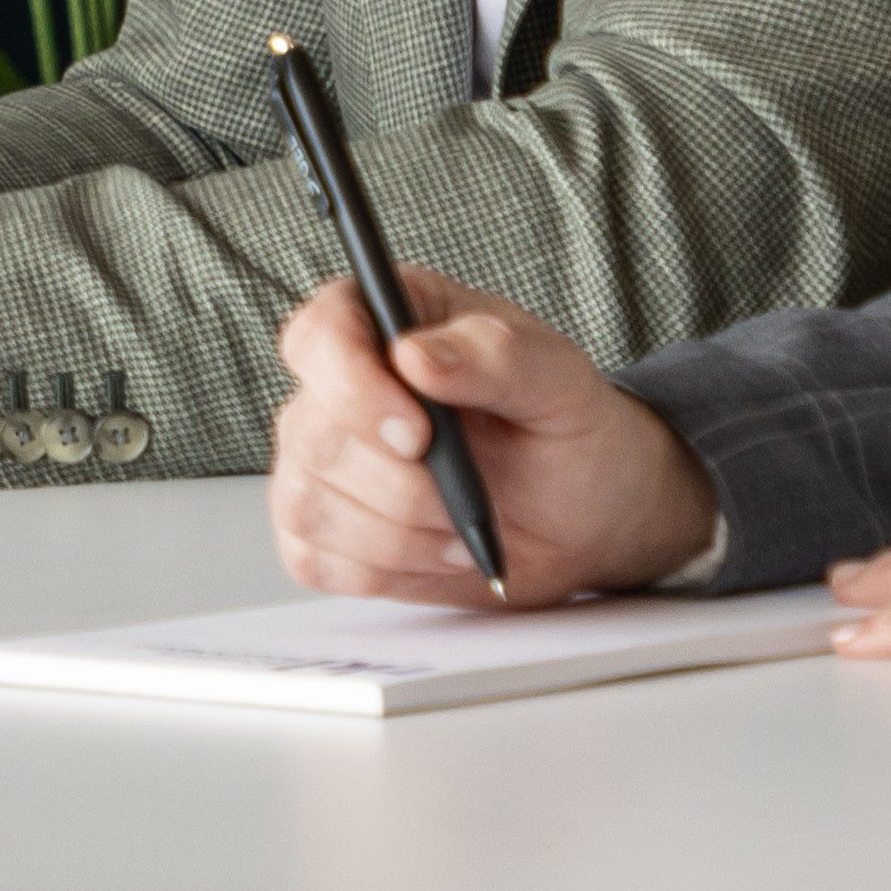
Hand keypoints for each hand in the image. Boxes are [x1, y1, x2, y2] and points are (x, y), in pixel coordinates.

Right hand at [263, 270, 723, 607]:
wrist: (582, 511)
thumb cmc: (564, 429)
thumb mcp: (557, 379)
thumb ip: (494, 355)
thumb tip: (414, 356)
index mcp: (385, 321)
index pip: (318, 336)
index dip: (351, 388)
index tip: (418, 433)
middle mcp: (338, 386)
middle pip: (313, 435)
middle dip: (402, 487)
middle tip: (472, 493)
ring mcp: (320, 460)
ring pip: (308, 505)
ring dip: (400, 536)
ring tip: (463, 527)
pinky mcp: (322, 530)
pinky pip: (315, 559)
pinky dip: (385, 569)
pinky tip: (435, 550)